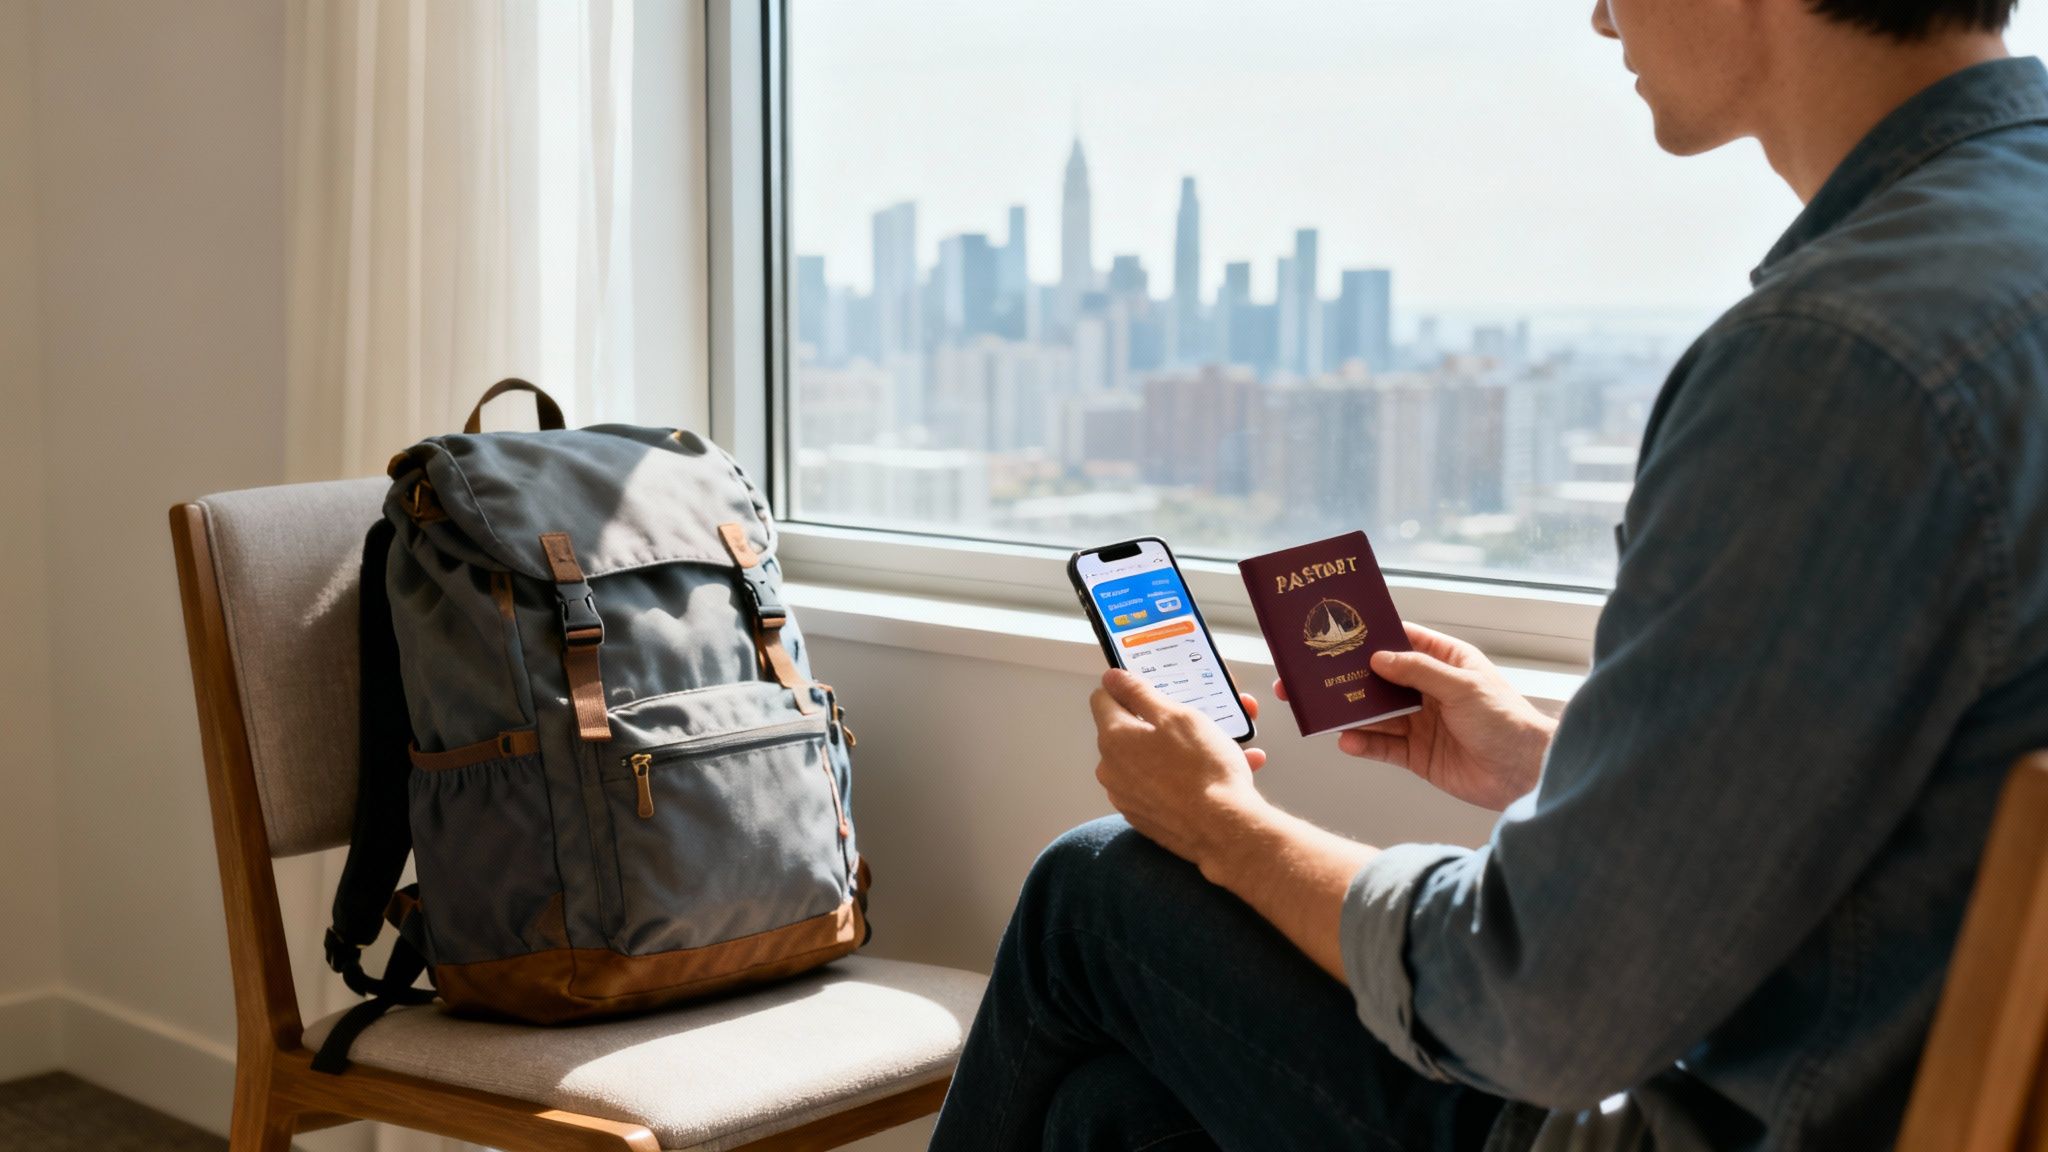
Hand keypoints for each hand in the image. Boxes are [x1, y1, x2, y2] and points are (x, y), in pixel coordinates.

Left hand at [1090, 669, 1271, 879]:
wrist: (1224, 830)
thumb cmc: (1204, 771)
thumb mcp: (1178, 716)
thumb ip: (1140, 693)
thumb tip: (1113, 678)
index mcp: (1114, 738)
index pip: (1102, 698)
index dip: (1127, 689)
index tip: (1151, 689)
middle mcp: (1111, 769)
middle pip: (1129, 731)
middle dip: (1162, 722)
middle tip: (1198, 717)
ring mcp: (1126, 796)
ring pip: (1151, 760)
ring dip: (1180, 750)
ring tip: (1223, 746)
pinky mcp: (1145, 818)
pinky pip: (1162, 787)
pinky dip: (1184, 777)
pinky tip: (1219, 772)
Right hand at [1275, 622, 1553, 810]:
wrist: (1525, 774)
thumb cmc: (1507, 721)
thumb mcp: (1463, 687)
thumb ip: (1419, 672)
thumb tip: (1378, 658)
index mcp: (1445, 661)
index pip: (1402, 640)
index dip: (1371, 636)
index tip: (1338, 631)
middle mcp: (1429, 689)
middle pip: (1379, 679)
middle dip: (1346, 679)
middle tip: (1311, 678)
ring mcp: (1420, 722)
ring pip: (1375, 713)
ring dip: (1349, 713)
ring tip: (1321, 711)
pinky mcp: (1416, 754)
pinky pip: (1382, 746)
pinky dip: (1363, 744)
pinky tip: (1347, 741)